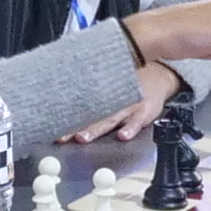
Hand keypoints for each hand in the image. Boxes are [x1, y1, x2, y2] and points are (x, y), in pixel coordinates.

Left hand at [64, 61, 183, 143]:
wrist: (160, 72)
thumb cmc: (129, 78)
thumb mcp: (110, 79)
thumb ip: (90, 89)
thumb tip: (61, 99)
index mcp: (101, 93)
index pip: (79, 105)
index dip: (64, 115)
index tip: (49, 123)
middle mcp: (112, 100)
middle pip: (90, 115)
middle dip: (74, 127)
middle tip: (61, 136)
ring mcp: (129, 106)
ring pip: (109, 120)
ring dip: (95, 129)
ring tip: (83, 137)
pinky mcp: (145, 111)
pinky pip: (137, 121)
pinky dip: (130, 128)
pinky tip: (123, 136)